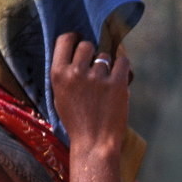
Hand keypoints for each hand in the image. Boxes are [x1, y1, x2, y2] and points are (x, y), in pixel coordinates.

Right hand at [50, 33, 130, 150]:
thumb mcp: (60, 96)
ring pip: (105, 56)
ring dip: (107, 65)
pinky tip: (121, 76)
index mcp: (58, 74)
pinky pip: (123, 62)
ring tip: (106, 82)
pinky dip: (123, 67)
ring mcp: (97, 77)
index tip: (79, 41)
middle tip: (95, 67)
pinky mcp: (117, 83)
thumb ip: (66, 75)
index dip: (74, 38)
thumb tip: (76, 54)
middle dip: (92, 53)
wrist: (94, 142)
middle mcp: (76, 72)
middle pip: (87, 45)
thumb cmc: (76, 122)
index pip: (64, 40)